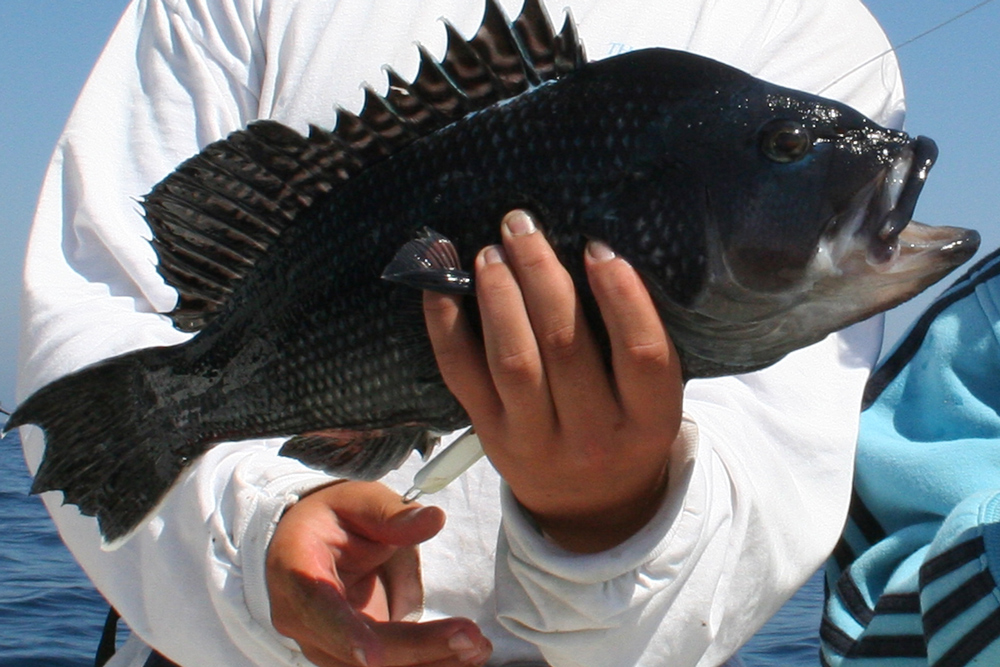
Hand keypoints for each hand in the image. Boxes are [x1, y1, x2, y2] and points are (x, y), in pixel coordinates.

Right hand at [266, 481, 491, 665]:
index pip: (317, 609)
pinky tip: (469, 655)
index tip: (374, 654)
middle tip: (470, 637)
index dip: (345, 634)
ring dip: (430, 662)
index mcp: (298, 574)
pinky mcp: (354, 656)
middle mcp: (306, 622)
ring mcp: (330, 645)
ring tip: (479, 647)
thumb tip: (434, 520)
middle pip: (357, 651)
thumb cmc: (333, 519)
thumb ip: (393, 515)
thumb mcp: (360, 501)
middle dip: (415, 650)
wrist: (310, 546)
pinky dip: (431, 663)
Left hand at [424, 210, 682, 552]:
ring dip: (498, 296)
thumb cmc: (625, 428)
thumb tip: (591, 250)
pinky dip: (445, 325)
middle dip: (541, 276)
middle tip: (522, 226)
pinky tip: (439, 283)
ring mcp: (536, 441)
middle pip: (566, 346)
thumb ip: (635, 343)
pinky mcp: (491, 436)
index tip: (597, 246)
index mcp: (649, 421)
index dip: (620, 295)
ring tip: (490, 251)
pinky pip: (462, 375)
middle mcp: (594, 436)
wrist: (591, 509)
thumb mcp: (652, 399)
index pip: (641, 352)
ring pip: (513, 360)